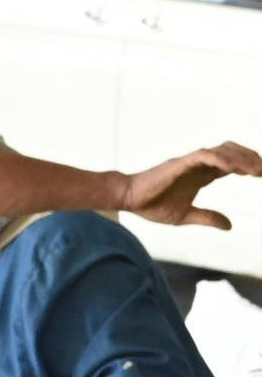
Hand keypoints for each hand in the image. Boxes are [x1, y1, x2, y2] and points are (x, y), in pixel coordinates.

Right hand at [122, 142, 258, 228]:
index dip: (248, 167)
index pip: (231, 164)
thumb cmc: (152, 205)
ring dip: (241, 158)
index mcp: (201, 175)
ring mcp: (190, 162)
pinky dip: (220, 159)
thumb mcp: (186, 216)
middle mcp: (198, 165)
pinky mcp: (180, 163)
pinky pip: (205, 156)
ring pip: (222, 150)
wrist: (128, 199)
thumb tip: (230, 226)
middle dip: (251, 158)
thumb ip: (208, 218)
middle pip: (232, 152)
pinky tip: (232, 168)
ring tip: (256, 170)